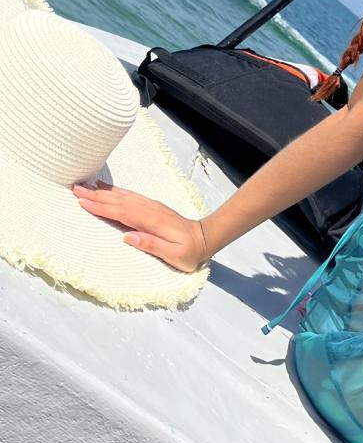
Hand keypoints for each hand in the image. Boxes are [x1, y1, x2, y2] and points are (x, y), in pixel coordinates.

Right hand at [72, 183, 208, 272]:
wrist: (206, 238)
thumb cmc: (190, 252)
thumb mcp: (175, 255)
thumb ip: (152, 246)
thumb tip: (127, 237)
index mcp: (152, 222)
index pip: (122, 212)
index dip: (102, 207)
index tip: (83, 202)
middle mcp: (150, 210)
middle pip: (119, 201)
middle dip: (96, 195)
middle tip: (75, 189)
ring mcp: (152, 206)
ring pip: (124, 196)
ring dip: (104, 192)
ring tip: (85, 186)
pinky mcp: (153, 207)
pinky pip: (131, 196)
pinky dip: (117, 191)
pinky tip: (108, 190)